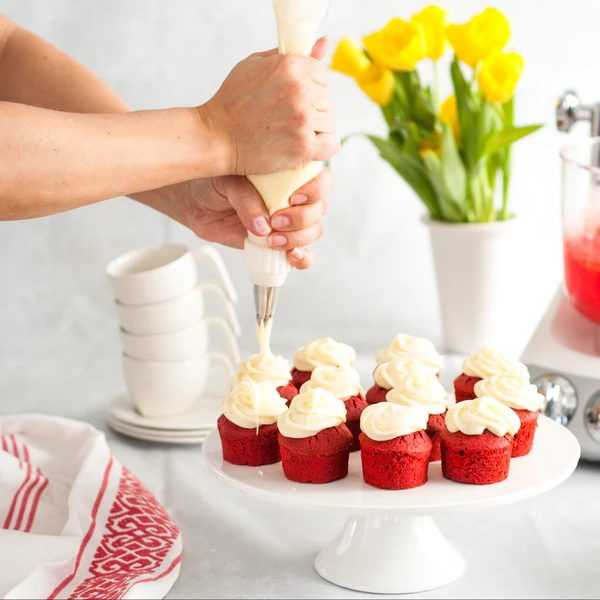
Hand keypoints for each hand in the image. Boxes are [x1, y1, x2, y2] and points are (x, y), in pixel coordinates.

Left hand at [164, 168, 332, 269]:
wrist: (194, 201)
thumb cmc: (213, 182)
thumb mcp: (228, 180)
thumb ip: (246, 199)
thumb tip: (263, 227)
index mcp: (289, 173)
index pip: (320, 179)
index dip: (315, 190)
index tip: (294, 198)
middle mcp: (294, 197)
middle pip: (319, 209)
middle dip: (302, 218)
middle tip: (276, 221)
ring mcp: (288, 221)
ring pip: (313, 231)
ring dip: (298, 238)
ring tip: (272, 240)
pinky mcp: (279, 243)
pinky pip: (301, 254)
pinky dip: (302, 258)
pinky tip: (290, 257)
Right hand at [201, 38, 338, 175]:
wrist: (217, 137)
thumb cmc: (233, 102)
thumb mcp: (256, 65)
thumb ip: (291, 54)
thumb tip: (324, 42)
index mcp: (291, 66)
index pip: (322, 76)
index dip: (308, 88)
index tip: (292, 98)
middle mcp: (300, 90)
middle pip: (326, 100)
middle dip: (310, 109)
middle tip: (286, 118)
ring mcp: (303, 119)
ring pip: (329, 123)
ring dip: (314, 129)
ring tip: (291, 132)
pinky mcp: (303, 146)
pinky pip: (331, 145)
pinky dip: (320, 148)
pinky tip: (304, 147)